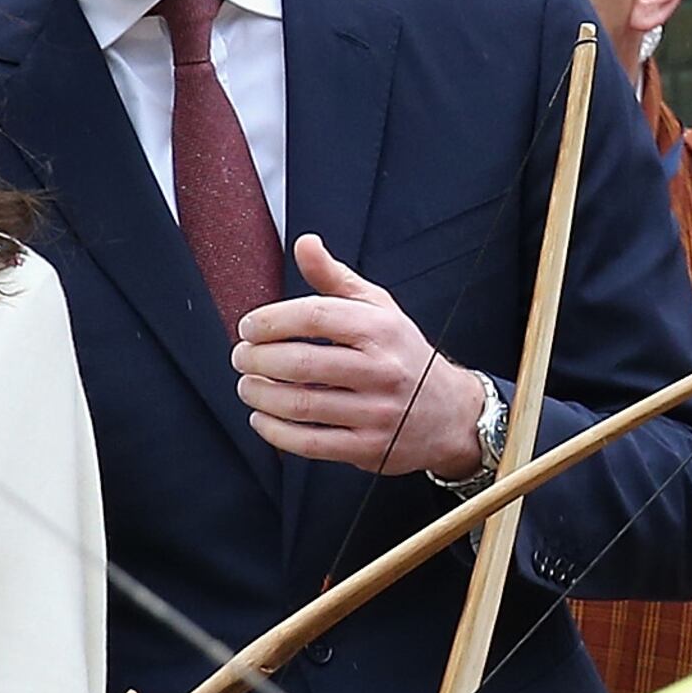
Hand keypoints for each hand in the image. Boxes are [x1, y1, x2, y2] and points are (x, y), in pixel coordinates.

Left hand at [233, 236, 487, 477]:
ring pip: (301, 405)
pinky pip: (310, 443)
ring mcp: (375, 413)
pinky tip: (262, 418)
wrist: (450, 414)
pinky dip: (275, 432)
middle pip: (302, 363)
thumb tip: (304, 244)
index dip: (271, 321)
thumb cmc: (404, 354)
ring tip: (247, 385)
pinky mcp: (367, 448)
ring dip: (261, 394)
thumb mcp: (379, 309)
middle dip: (257, 359)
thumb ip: (335, 278)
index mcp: (381, 330)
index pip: (315, 317)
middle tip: (241, 357)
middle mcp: (381, 370)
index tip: (249, 327)